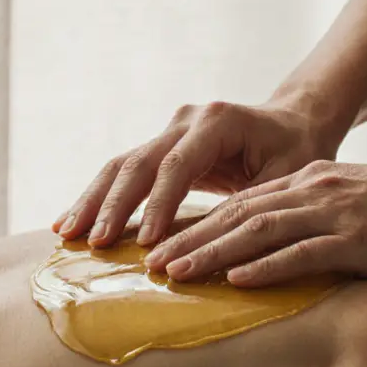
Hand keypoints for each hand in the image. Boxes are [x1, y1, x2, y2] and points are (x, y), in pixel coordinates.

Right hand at [53, 100, 339, 247]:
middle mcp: (186, 119)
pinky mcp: (161, 146)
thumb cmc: (299, 151)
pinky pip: (124, 172)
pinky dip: (98, 198)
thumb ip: (252, 205)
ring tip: (66, 234)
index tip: (146, 242)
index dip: (158, 204)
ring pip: (121, 165)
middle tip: (94, 242)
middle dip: (112, 205)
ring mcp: (169, 130)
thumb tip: (218, 247)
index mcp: (217, 121)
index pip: (177, 165)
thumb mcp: (288, 178)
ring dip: (92, 201)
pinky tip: (70, 223)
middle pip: (138, 162)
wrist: (295, 121)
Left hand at [143, 159, 366, 286]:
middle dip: (189, 238)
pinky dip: (266, 268)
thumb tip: (293, 245)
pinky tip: (237, 283)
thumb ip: (325, 218)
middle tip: (148, 264)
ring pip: (257, 232)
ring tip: (174, 274)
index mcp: (314, 182)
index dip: (199, 224)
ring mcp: (337, 213)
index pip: (244, 203)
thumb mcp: (363, 204)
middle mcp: (316, 191)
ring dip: (211, 254)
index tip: (165, 244)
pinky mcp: (361, 239)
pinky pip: (304, 254)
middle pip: (237, 215)